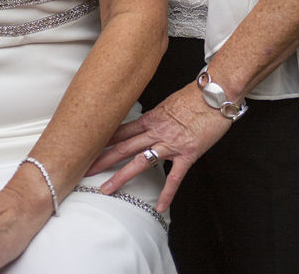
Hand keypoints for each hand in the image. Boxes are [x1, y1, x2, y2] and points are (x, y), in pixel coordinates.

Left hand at [87, 82, 229, 210]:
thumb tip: (149, 123)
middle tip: (82, 168)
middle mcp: (156, 131)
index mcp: (151, 118)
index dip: (102, 139)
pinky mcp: (187, 153)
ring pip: (141, 161)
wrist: (216, 93)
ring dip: (121, 176)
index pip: (121, 130)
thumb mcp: (170, 103)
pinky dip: (167, 193)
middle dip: (102, 159)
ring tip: (106, 189)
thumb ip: (158, 117)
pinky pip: (175, 177)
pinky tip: (160, 206)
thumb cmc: (196, 95)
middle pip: (123, 146)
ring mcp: (171, 143)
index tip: (85, 145)